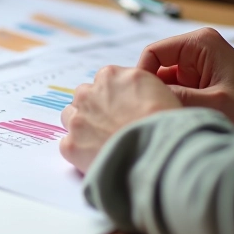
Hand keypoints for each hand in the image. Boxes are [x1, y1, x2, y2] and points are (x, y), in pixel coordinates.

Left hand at [59, 66, 180, 171]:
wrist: (157, 153)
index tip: (123, 109)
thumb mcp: (159, 89)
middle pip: (83, 96)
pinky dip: (79, 150)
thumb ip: (136, 87)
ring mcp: (77, 119)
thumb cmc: (165, 123)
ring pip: (70, 116)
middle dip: (94, 108)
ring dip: (82, 125)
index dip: (114, 97)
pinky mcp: (71, 145)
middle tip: (112, 125)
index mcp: (111, 76)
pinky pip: (68, 144)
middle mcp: (89, 93)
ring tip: (102, 141)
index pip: (104, 81)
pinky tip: (97, 157)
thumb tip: (130, 96)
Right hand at [137, 28, 233, 129]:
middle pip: (155, 68)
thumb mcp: (213, 104)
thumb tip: (143, 98)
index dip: (144, 76)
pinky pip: (174, 91)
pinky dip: (173, 104)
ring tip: (171, 119)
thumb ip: (177, 97)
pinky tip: (179, 118)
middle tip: (158, 114)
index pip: (153, 53)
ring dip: (165, 100)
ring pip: (163, 82)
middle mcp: (195, 49)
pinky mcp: (198, 81)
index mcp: (200, 42)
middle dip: (155, 91)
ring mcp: (196, 65)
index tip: (144, 102)